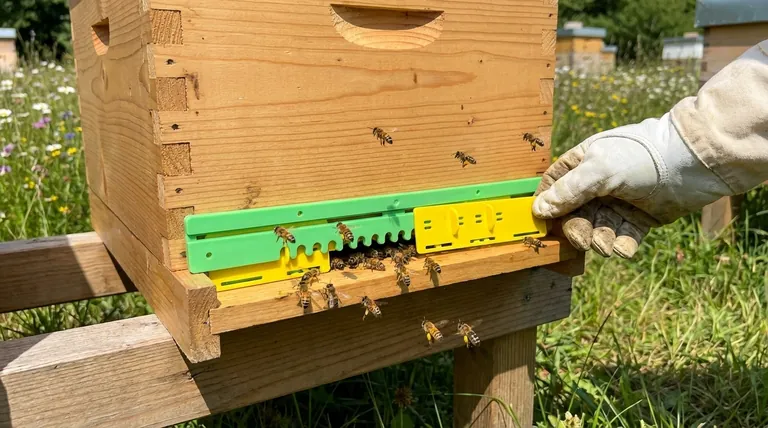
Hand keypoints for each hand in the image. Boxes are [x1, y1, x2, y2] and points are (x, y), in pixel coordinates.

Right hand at [532, 112, 732, 257]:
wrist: (692, 163)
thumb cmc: (641, 157)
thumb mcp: (599, 170)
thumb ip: (568, 191)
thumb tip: (539, 210)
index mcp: (583, 164)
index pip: (554, 186)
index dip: (546, 205)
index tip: (543, 225)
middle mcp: (598, 184)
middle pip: (575, 214)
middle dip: (578, 229)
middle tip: (584, 241)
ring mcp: (619, 202)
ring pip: (598, 228)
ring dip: (600, 240)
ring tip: (607, 246)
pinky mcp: (639, 218)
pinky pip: (623, 237)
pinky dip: (622, 246)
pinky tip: (624, 249)